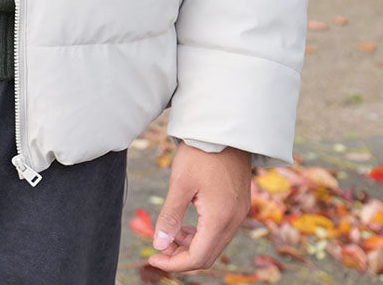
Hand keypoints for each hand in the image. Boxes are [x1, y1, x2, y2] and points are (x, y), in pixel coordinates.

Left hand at [147, 143, 251, 273]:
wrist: (225, 128)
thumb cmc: (201, 152)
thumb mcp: (180, 183)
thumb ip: (170, 216)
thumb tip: (158, 244)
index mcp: (220, 218)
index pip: (198, 257)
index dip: (174, 263)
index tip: (152, 258)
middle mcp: (234, 220)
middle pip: (207, 255)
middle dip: (181, 256)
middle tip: (159, 247)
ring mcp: (238, 212)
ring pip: (214, 243)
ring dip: (191, 245)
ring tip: (169, 233)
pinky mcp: (238, 203)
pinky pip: (220, 230)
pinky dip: (201, 233)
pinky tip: (185, 224)